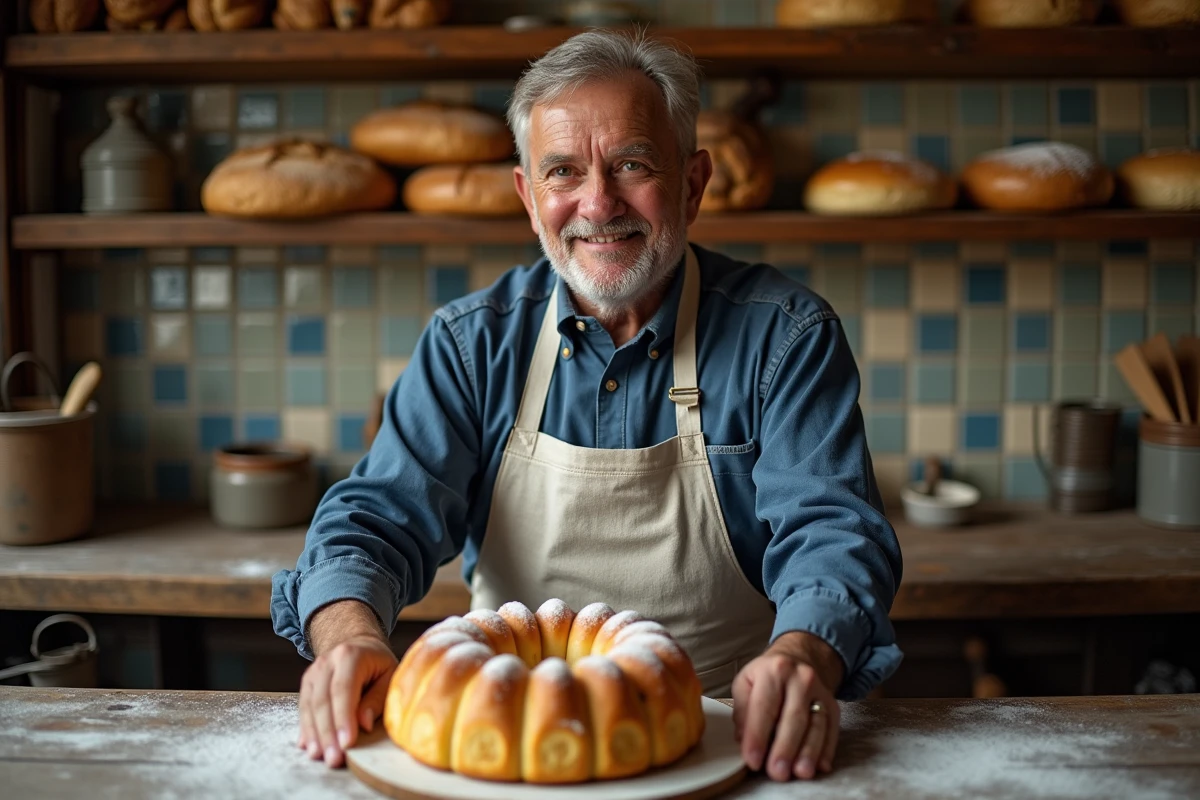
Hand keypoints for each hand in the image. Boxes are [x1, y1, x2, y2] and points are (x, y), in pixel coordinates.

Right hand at [298, 601, 397, 767]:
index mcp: (350, 655)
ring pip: (309, 706)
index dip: (343, 718)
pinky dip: (306, 728)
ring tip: (320, 756)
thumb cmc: (378, 663)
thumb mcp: (389, 675)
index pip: (343, 689)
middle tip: (334, 758)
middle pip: (323, 700)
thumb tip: (364, 724)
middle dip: (327, 733)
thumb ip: (377, 698)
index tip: (347, 743)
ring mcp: (314, 672)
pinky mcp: (307, 683)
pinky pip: (303, 708)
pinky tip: (309, 746)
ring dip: (314, 734)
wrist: (358, 644)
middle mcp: (327, 662)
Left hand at [731, 632, 842, 781]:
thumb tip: (743, 739)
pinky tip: (820, 766)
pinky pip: (832, 729)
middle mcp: (800, 679)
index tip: (752, 760)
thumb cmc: (766, 675)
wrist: (798, 657)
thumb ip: (742, 710)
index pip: (764, 707)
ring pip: (816, 725)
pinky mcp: (833, 705)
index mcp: (774, 670)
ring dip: (809, 752)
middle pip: (794, 717)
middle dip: (785, 748)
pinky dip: (827, 749)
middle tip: (777, 772)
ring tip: (801, 772)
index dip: (757, 736)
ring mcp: (820, 691)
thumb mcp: (746, 682)